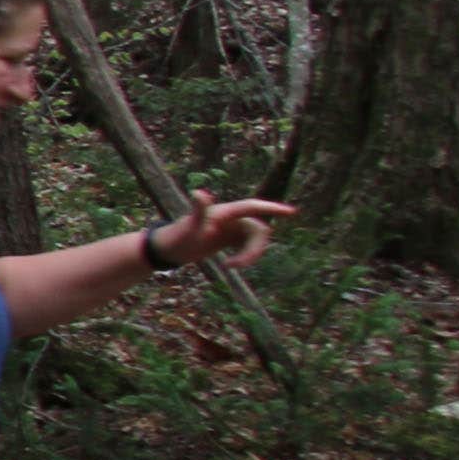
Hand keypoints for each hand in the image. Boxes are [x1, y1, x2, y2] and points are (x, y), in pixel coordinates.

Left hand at [158, 198, 293, 273]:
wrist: (165, 249)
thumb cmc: (176, 238)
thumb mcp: (189, 228)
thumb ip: (197, 210)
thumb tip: (199, 193)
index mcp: (224, 212)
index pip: (253, 207)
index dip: (272, 208)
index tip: (293, 212)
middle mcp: (230, 217)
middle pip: (257, 230)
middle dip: (254, 249)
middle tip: (237, 265)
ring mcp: (230, 227)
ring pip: (254, 239)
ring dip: (249, 254)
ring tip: (230, 266)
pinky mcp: (228, 237)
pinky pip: (247, 245)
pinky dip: (245, 255)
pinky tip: (230, 264)